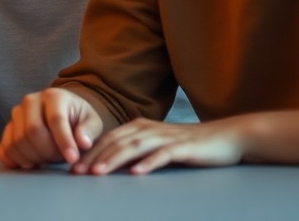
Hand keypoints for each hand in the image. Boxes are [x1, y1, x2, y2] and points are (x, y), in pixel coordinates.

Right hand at [0, 87, 103, 169]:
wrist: (61, 112)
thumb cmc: (78, 118)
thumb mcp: (92, 121)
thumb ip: (89, 130)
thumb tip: (83, 142)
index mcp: (53, 96)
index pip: (55, 120)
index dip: (64, 141)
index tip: (73, 159)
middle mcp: (30, 101)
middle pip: (32, 131)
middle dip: (48, 151)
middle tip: (60, 159)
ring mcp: (16, 114)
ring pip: (17, 141)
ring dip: (33, 157)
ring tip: (48, 159)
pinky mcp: (8, 128)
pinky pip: (5, 147)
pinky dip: (15, 160)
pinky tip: (29, 164)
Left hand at [72, 118, 246, 174]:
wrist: (225, 138)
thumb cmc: (188, 144)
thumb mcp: (156, 144)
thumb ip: (136, 149)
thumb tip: (111, 163)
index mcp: (139, 126)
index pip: (108, 139)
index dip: (89, 152)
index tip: (73, 167)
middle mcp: (149, 129)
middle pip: (115, 142)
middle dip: (94, 157)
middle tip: (77, 172)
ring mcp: (165, 137)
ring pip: (134, 147)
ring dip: (113, 160)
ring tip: (98, 172)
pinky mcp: (183, 147)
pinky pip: (163, 155)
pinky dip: (148, 163)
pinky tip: (136, 173)